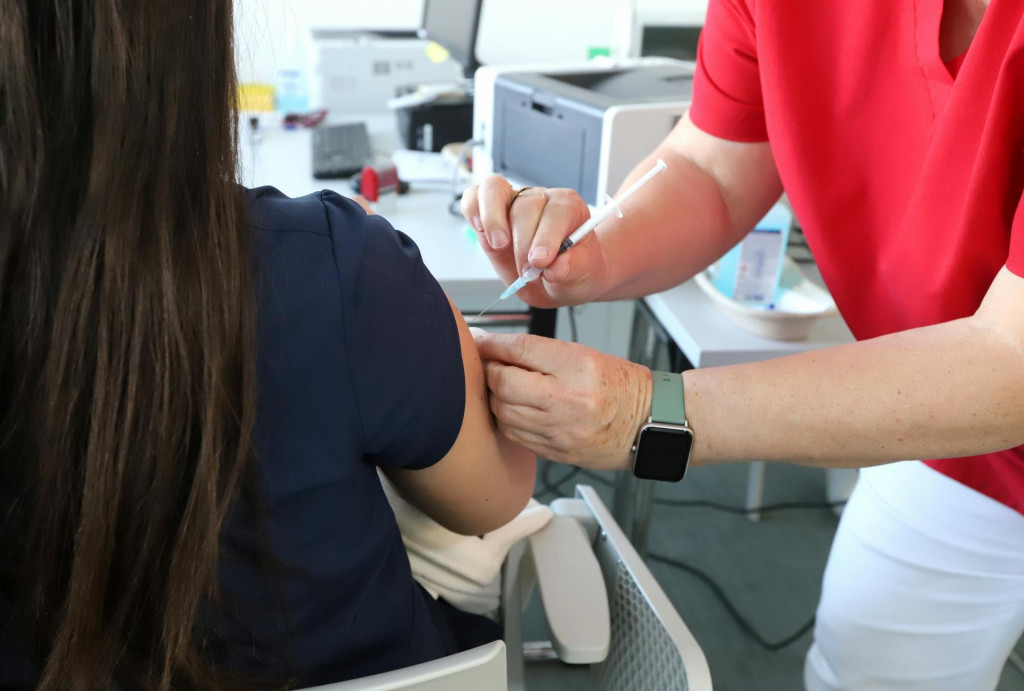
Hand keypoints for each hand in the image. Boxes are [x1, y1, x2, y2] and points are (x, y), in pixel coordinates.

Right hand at [461, 176, 609, 307]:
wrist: (557, 279)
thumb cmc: (572, 270)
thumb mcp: (582, 275)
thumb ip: (572, 268)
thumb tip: (555, 268)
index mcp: (569, 208)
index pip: (557, 211)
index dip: (548, 236)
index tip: (541, 261)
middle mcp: (540, 199)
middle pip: (525, 205)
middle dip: (523, 243)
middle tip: (527, 272)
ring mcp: (513, 203)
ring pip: (495, 190)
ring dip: (493, 219)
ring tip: (499, 245)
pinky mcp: (490, 213)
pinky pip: (474, 197)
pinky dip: (472, 210)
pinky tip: (480, 230)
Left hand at [473, 330, 652, 470]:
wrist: (648, 424)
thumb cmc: (619, 386)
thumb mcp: (585, 355)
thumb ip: (540, 353)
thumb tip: (497, 348)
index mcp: (578, 367)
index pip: (521, 349)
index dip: (493, 344)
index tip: (481, 341)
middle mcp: (568, 399)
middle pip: (505, 382)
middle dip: (490, 371)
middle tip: (490, 364)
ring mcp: (561, 429)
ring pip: (503, 411)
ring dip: (495, 397)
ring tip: (503, 387)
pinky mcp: (555, 451)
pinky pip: (514, 434)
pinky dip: (507, 419)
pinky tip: (514, 410)